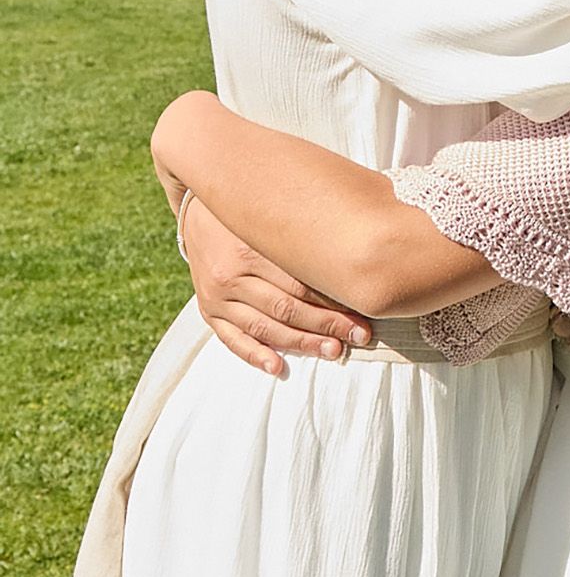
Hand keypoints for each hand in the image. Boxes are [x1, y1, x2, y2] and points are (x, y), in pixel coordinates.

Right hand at [183, 195, 371, 374]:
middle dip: (327, 325)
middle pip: (287, 307)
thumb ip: (307, 227)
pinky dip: (255, 354)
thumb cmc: (251, 209)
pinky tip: (277, 367)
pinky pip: (232, 339)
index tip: (364, 310)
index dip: (334, 299)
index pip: (300, 282)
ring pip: (265, 327)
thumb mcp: (274, 211)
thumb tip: (355, 239)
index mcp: (250, 246)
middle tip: (359, 335)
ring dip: (302, 343)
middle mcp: (231, 274)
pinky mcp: (208, 310)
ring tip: (333, 351)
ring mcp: (217, 296)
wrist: (198, 212)